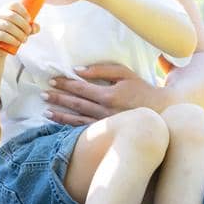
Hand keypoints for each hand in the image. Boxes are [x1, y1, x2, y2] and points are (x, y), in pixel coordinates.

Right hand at [0, 1, 38, 54]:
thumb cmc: (13, 36)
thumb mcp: (24, 31)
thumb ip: (32, 28)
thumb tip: (34, 26)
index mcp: (6, 9)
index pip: (14, 5)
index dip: (23, 12)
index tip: (29, 20)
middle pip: (12, 16)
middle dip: (23, 25)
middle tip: (28, 33)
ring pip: (8, 26)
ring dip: (20, 34)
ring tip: (24, 40)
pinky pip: (2, 35)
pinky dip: (12, 39)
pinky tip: (17, 43)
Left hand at [41, 61, 161, 124]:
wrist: (161, 112)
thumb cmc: (141, 89)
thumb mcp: (124, 73)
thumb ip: (101, 70)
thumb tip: (78, 70)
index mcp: (108, 95)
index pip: (80, 88)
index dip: (64, 83)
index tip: (52, 80)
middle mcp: (104, 111)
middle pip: (75, 103)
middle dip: (57, 98)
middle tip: (42, 94)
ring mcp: (105, 124)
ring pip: (77, 120)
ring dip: (60, 115)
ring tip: (45, 111)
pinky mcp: (107, 134)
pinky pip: (85, 131)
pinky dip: (71, 128)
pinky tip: (60, 125)